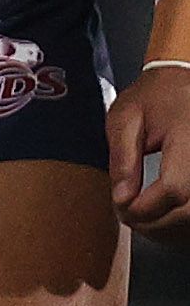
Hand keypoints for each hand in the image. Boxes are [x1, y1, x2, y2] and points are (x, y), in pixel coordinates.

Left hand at [116, 62, 189, 238]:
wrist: (185, 79)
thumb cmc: (156, 96)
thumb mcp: (125, 118)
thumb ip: (122, 159)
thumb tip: (122, 198)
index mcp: (189, 137)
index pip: (174, 189)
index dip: (144, 208)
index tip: (122, 208)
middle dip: (156, 224)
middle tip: (128, 217)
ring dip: (172, 227)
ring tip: (143, 219)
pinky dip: (183, 219)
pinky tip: (164, 215)